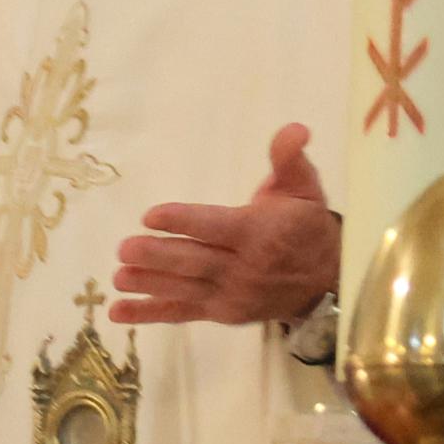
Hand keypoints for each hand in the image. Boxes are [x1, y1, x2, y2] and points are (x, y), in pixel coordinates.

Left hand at [110, 123, 342, 329]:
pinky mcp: (221, 313)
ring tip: (118, 277)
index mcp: (259, 233)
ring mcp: (231, 295)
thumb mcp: (304, 187)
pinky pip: (183, 313)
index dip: (184, 221)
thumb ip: (289, 158)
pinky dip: (151, 314)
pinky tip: (120, 311)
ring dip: (150, 284)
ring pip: (185, 288)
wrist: (325, 281)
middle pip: (195, 261)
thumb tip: (294, 128)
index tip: (152, 215)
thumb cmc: (306, 226)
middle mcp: (243, 268)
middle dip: (158, 256)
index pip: (216, 227)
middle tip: (124, 247)